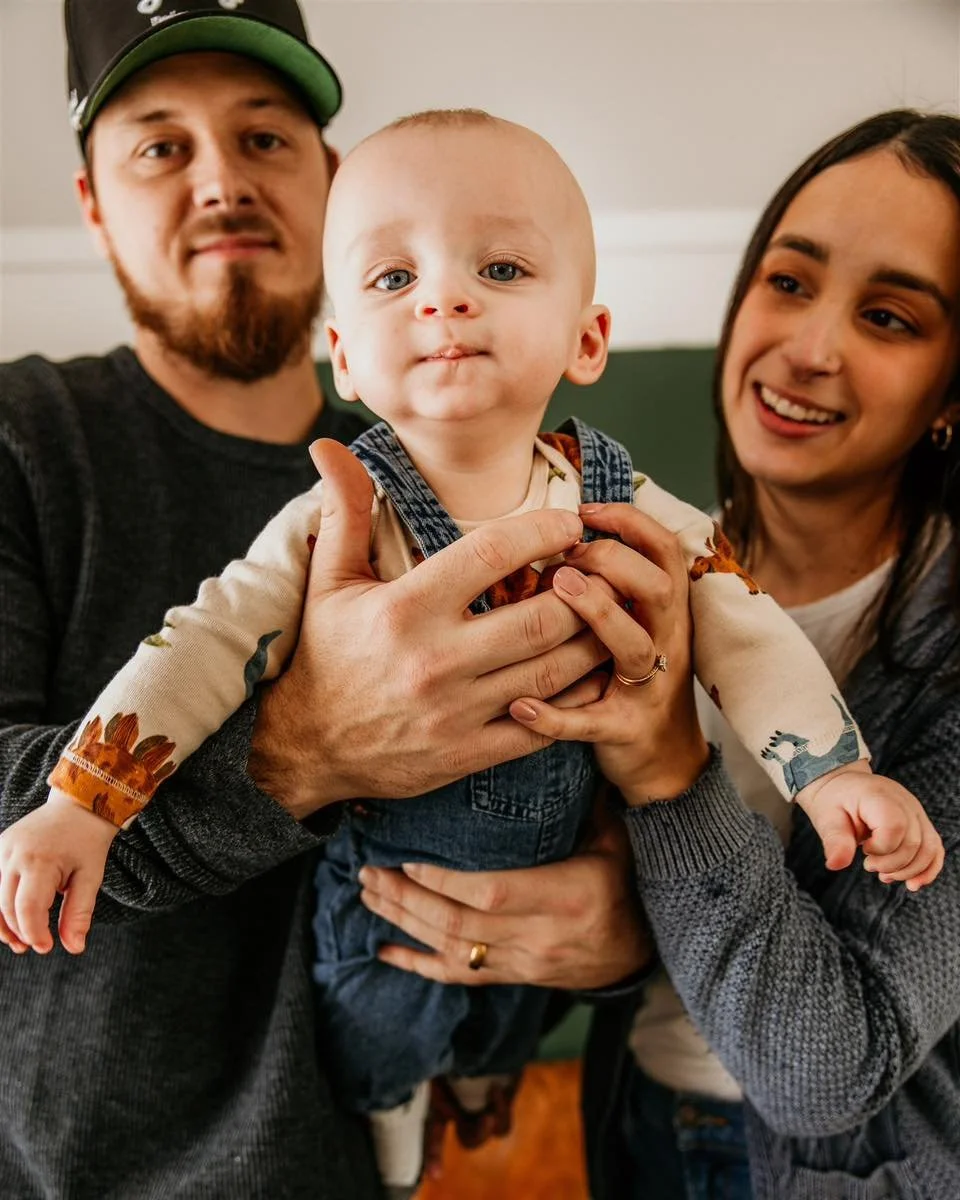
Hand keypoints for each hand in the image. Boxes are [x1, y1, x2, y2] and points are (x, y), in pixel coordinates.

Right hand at [0, 790, 117, 953]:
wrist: (79, 806)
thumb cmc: (87, 842)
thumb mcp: (91, 877)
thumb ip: (79, 913)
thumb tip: (75, 948)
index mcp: (41, 861)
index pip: (28, 908)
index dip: (34, 933)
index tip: (46, 947)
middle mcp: (14, 854)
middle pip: (6, 906)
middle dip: (19, 931)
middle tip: (36, 946)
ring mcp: (2, 849)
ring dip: (1, 923)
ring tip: (19, 942)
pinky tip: (9, 921)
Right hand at [249, 440, 609, 816]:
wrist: (308, 748)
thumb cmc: (325, 655)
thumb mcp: (328, 581)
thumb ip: (344, 511)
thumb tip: (328, 446)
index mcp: (406, 609)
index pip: (492, 554)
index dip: (544, 531)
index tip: (570, 525)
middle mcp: (436, 660)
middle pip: (542, 618)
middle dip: (586, 591)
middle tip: (601, 571)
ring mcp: (457, 712)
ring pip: (553, 671)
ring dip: (594, 640)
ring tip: (609, 613)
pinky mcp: (470, 753)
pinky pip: (545, 724)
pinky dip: (577, 697)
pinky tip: (591, 671)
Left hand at [357, 801, 652, 988]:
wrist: (642, 947)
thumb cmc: (626, 878)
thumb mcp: (613, 837)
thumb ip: (582, 800)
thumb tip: (553, 741)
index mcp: (567, 896)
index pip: (493, 892)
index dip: (445, 880)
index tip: (408, 858)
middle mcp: (542, 937)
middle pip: (461, 924)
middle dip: (407, 899)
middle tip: (368, 870)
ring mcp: (526, 963)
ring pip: (454, 950)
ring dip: (404, 922)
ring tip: (369, 892)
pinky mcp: (516, 976)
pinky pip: (462, 976)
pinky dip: (419, 965)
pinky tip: (385, 952)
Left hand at [510, 502, 709, 804]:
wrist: (662, 761)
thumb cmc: (627, 679)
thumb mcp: (626, 625)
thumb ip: (603, 587)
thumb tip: (542, 544)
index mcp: (664, 611)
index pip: (663, 550)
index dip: (629, 522)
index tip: (583, 509)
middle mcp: (665, 643)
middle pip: (658, 587)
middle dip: (613, 561)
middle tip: (564, 558)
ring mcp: (649, 688)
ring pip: (636, 647)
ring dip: (599, 614)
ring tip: (556, 589)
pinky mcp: (625, 731)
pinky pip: (592, 722)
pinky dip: (556, 716)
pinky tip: (519, 705)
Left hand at [797, 762, 944, 890]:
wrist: (843, 786)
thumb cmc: (834, 801)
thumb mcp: (827, 818)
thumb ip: (835, 841)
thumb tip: (834, 865)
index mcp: (879, 796)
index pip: (895, 827)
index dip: (880, 848)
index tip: (863, 848)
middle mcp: (904, 802)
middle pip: (914, 843)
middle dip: (892, 865)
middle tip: (869, 866)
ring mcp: (915, 811)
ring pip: (929, 849)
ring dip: (909, 871)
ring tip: (885, 876)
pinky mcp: (920, 822)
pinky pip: (934, 848)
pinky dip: (927, 869)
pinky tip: (913, 884)